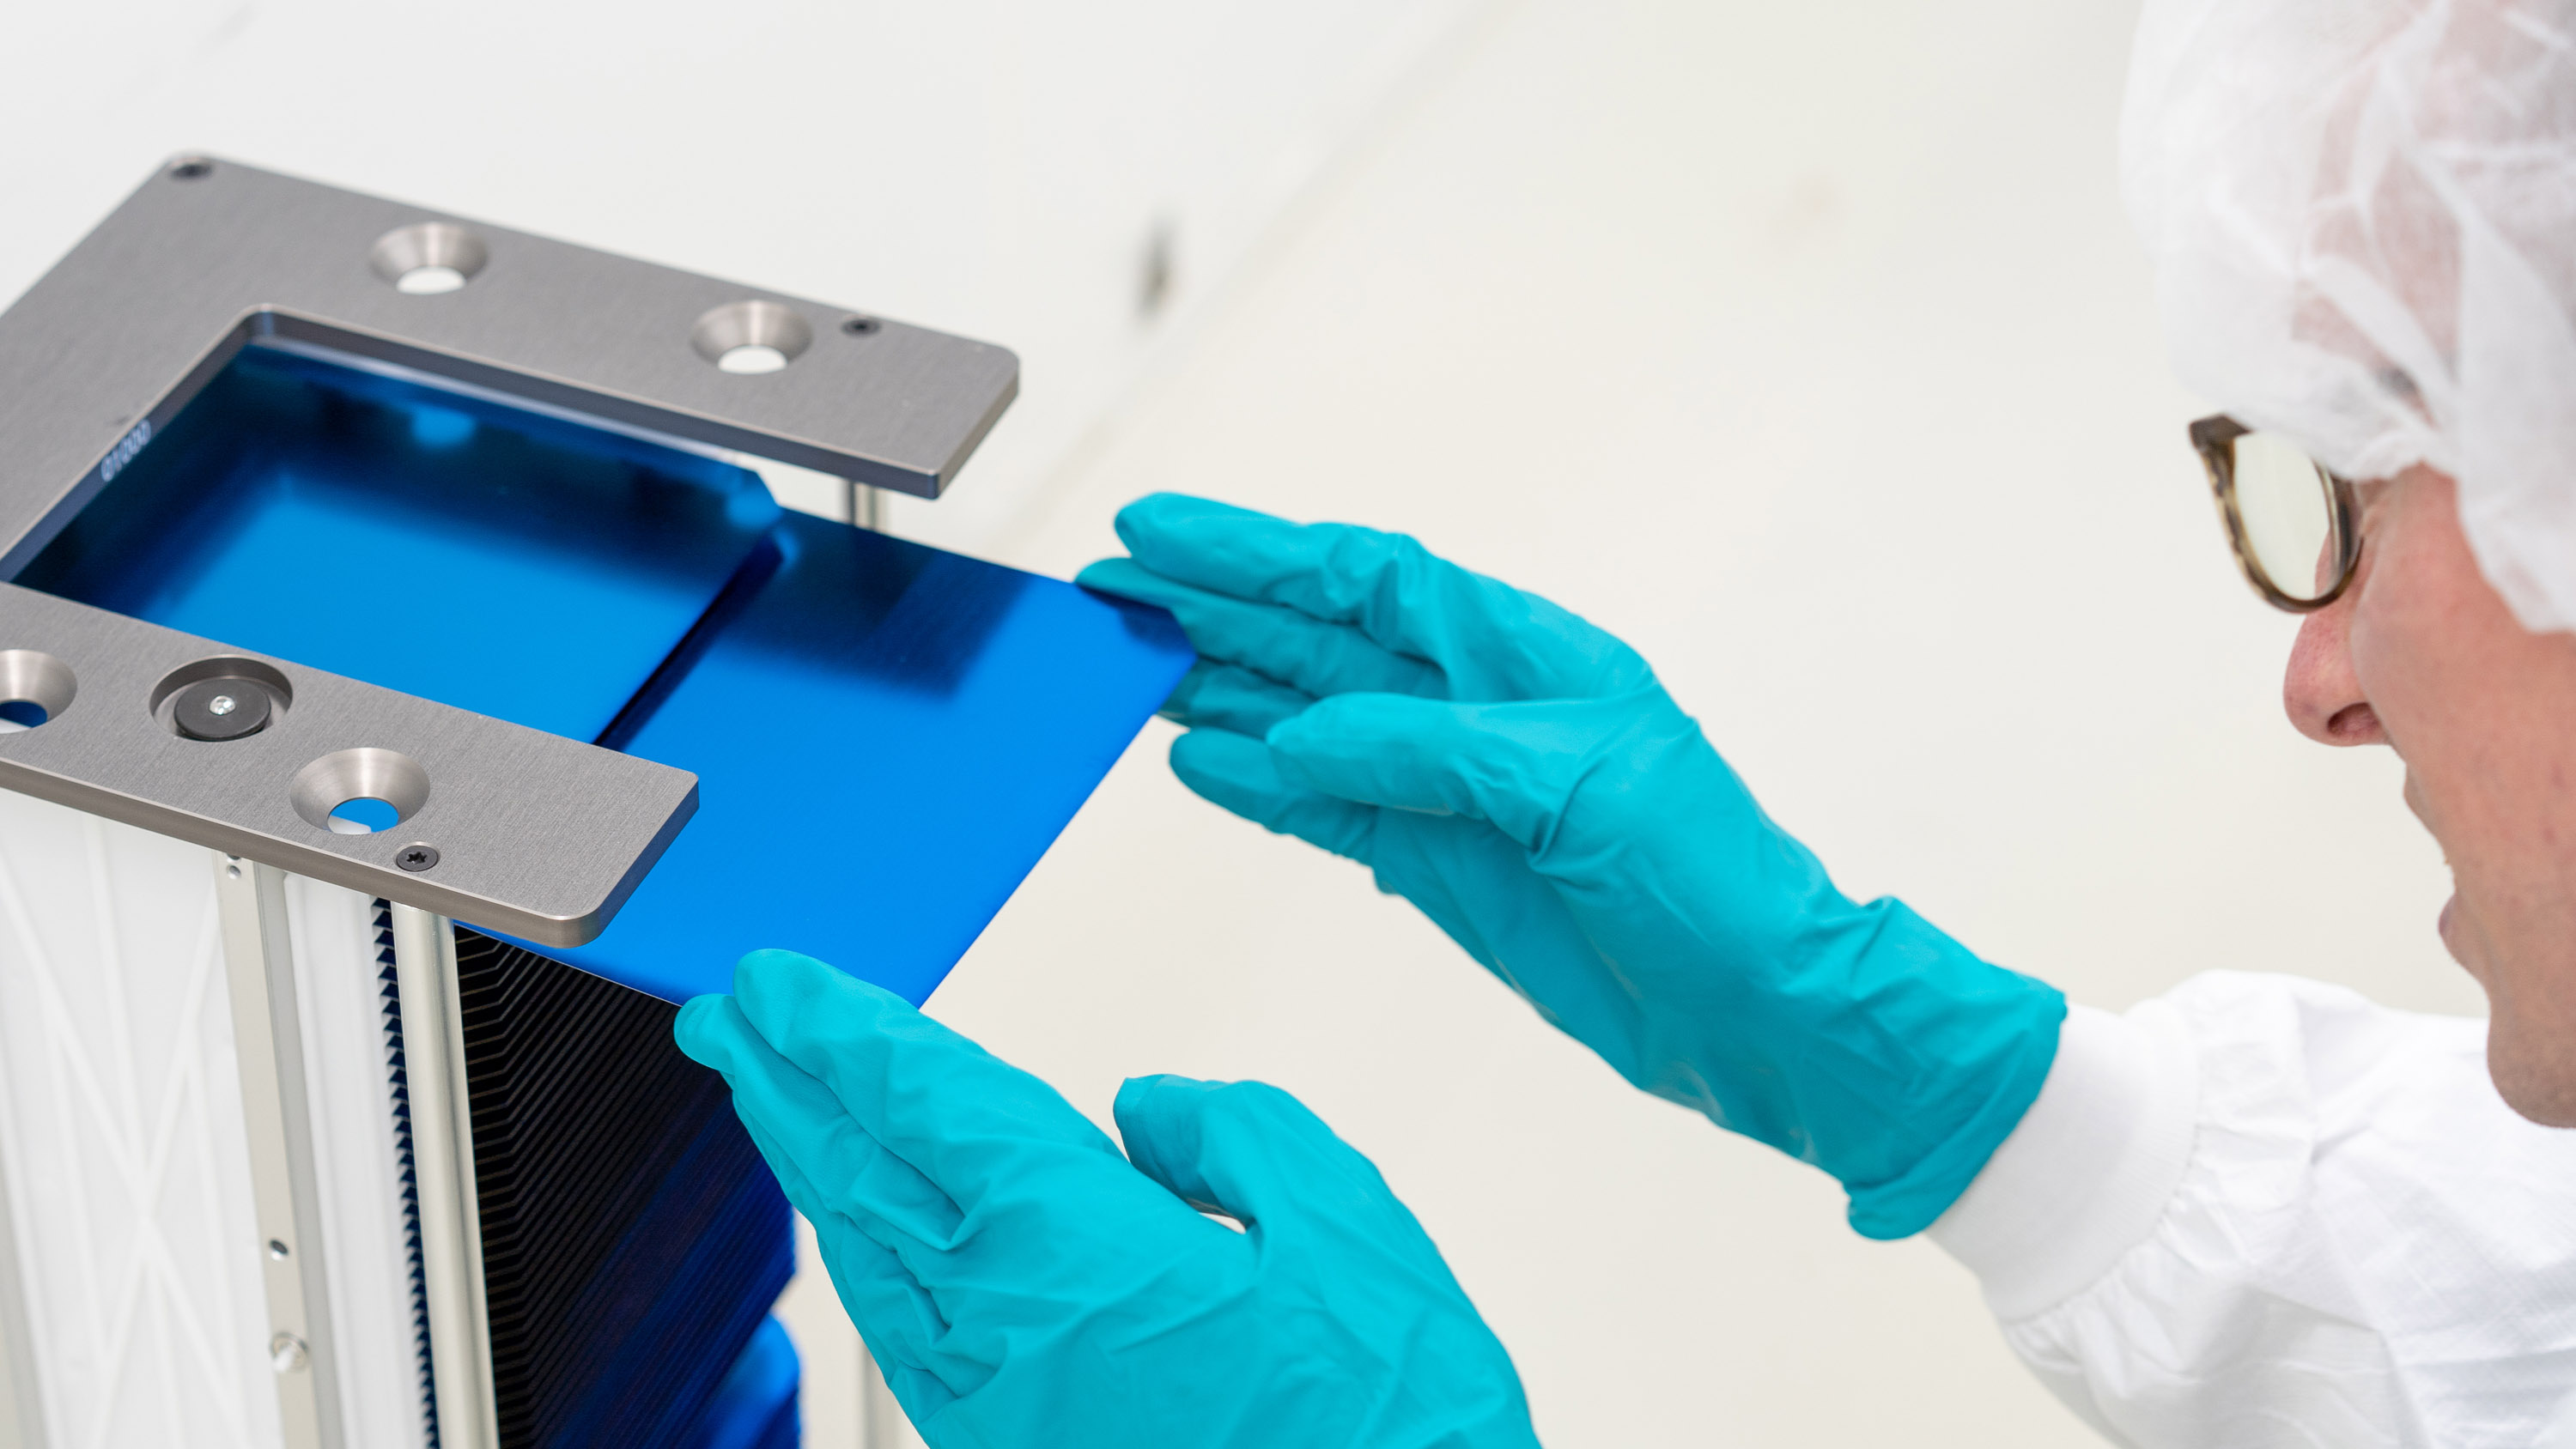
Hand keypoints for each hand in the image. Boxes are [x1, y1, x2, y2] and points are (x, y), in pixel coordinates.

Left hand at [676, 950, 1539, 1448]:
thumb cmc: (1386, 1432)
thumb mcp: (1346, 1234)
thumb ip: (1240, 1137)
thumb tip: (1151, 1111)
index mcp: (1079, 1255)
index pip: (926, 1107)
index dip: (843, 1032)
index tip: (779, 984)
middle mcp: (1010, 1336)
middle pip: (861, 1182)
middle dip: (786, 1088)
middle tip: (727, 1023)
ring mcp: (1002, 1410)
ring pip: (871, 1268)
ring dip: (815, 1174)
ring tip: (780, 1108)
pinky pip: (911, 1338)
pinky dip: (872, 1266)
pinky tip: (878, 1244)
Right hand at [1077, 495, 2064, 1237]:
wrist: (1763, 1011)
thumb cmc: (1711, 878)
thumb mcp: (1574, 787)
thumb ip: (1427, 751)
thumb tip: (1294, 735)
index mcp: (1522, 654)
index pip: (1365, 578)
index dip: (1259, 551)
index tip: (1161, 530)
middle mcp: (1474, 709)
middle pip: (1318, 638)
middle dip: (1214, 609)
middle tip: (1111, 591)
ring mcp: (1450, 790)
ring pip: (1306, 720)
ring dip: (1218, 690)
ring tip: (1130, 668)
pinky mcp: (1438, 866)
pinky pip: (1325, 811)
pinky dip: (1257, 787)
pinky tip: (1193, 762)